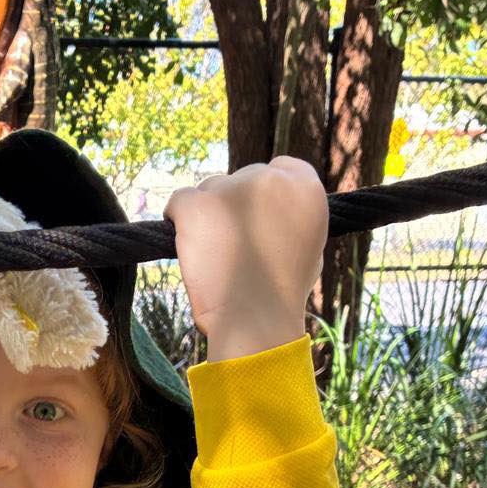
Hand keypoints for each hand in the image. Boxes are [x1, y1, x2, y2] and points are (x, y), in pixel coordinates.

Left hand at [162, 157, 328, 359]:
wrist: (256, 318)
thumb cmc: (282, 292)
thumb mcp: (309, 245)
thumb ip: (293, 214)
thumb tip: (275, 205)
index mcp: (305, 186)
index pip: (278, 169)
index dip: (262, 196)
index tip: (257, 221)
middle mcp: (270, 177)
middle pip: (240, 179)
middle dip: (234, 206)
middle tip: (234, 246)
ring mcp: (232, 187)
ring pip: (210, 189)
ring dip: (207, 215)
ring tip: (215, 255)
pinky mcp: (198, 203)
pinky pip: (178, 201)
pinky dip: (177, 219)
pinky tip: (186, 244)